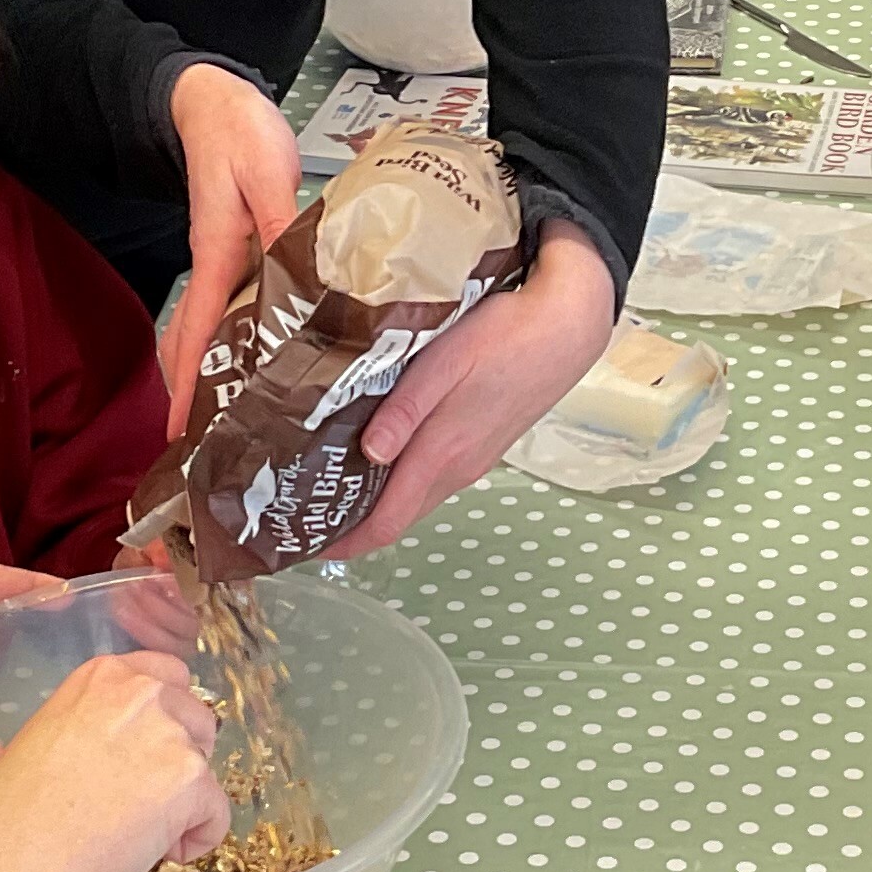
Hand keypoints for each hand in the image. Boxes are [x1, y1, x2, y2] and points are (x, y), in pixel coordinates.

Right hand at [0, 651, 229, 871]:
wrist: (12, 863)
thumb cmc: (10, 816)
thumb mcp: (46, 738)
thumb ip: (98, 727)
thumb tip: (130, 752)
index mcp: (102, 676)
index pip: (167, 675)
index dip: (167, 718)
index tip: (152, 751)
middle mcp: (140, 693)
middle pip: (196, 719)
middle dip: (181, 759)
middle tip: (141, 801)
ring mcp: (169, 734)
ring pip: (205, 769)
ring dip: (184, 804)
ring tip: (135, 835)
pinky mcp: (191, 780)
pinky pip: (217, 815)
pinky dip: (196, 840)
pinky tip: (158, 855)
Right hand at [163, 63, 305, 442]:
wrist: (212, 102)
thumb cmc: (237, 133)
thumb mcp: (265, 173)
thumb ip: (281, 222)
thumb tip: (301, 276)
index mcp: (217, 257)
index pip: (199, 333)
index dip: (192, 384)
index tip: (182, 432)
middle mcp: (214, 270)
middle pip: (197, 348)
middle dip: (199, 399)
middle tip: (214, 452)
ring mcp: (225, 266)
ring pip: (214, 335)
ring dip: (219, 377)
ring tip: (241, 425)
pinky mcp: (241, 256)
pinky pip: (236, 313)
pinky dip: (243, 345)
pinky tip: (270, 363)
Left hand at [326, 221, 618, 556]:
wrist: (568, 326)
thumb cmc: (505, 334)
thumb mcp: (445, 363)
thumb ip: (404, 411)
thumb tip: (367, 455)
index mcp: (443, 453)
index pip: (386, 521)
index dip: (344, 543)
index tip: (303, 546)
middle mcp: (459, 468)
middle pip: (398, 516)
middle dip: (351, 526)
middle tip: (304, 514)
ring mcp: (475, 459)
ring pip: (416, 496)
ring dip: (377, 503)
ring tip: (331, 485)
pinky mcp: (484, 444)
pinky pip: (434, 478)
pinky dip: (401, 481)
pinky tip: (381, 456)